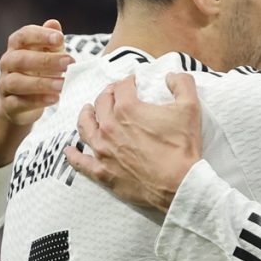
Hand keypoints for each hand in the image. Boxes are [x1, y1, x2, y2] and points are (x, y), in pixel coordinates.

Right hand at [0, 19, 73, 166]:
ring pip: (17, 82)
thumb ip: (51, 41)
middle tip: (69, 62)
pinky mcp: (8, 104)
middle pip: (20, 59)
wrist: (20, 102)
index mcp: (16, 47)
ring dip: (41, 83)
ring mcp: (5, 84)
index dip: (40, 35)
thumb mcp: (47, 54)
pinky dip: (37, 101)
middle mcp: (7, 63)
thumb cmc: (38, 71)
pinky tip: (55, 98)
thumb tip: (53, 23)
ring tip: (62, 84)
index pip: (23, 36)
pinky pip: (18, 102)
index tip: (60, 38)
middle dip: (45, 60)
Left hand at [65, 73, 201, 212]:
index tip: (133, 82)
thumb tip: (171, 75)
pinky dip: (73, 155)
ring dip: (85, 115)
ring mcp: (103, 150)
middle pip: (101, 103)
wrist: (178, 184)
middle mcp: (109, 127)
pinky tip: (69, 150)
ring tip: (87, 110)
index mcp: (128, 109)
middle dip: (108, 94)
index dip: (128, 81)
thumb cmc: (183, 147)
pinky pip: (80, 162)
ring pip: (85, 127)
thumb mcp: (190, 108)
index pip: (122, 87)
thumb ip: (181, 84)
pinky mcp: (102, 171)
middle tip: (114, 93)